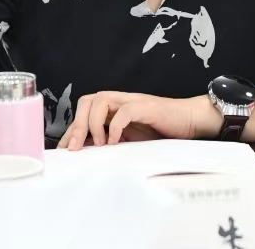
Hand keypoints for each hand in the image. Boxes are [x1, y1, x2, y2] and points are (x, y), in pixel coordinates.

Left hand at [56, 91, 219, 149]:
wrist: (191, 120)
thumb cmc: (163, 130)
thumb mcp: (133, 139)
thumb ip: (114, 142)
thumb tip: (90, 156)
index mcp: (115, 108)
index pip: (85, 110)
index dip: (72, 127)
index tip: (63, 149)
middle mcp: (121, 101)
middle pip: (88, 101)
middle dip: (77, 124)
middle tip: (75, 148)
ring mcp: (133, 101)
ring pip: (101, 99)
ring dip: (94, 123)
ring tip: (98, 144)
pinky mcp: (146, 107)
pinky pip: (125, 110)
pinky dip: (116, 126)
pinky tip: (114, 141)